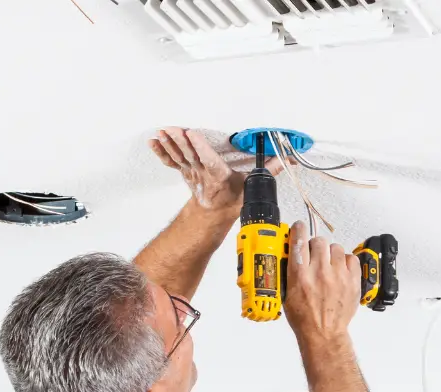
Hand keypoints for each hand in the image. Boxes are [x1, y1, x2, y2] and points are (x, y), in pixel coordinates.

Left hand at [149, 127, 281, 213]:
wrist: (214, 213)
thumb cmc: (231, 198)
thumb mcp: (251, 186)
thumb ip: (268, 170)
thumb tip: (287, 160)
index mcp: (219, 176)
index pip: (209, 160)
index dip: (201, 148)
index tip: (193, 134)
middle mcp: (203, 174)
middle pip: (190, 155)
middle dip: (181, 142)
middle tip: (173, 129)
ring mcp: (191, 172)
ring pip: (178, 156)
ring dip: (169, 144)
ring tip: (162, 131)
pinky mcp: (184, 169)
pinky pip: (170, 160)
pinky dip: (161, 150)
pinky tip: (154, 140)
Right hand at [283, 220, 361, 338]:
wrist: (324, 333)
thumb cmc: (305, 318)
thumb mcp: (286, 293)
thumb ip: (289, 270)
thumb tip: (289, 252)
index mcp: (299, 275)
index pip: (299, 239)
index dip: (298, 230)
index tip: (299, 228)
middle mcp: (319, 272)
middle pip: (319, 241)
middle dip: (315, 246)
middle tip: (314, 256)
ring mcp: (338, 276)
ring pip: (335, 247)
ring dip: (330, 254)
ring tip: (328, 266)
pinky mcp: (352, 281)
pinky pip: (350, 258)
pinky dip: (345, 262)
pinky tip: (339, 271)